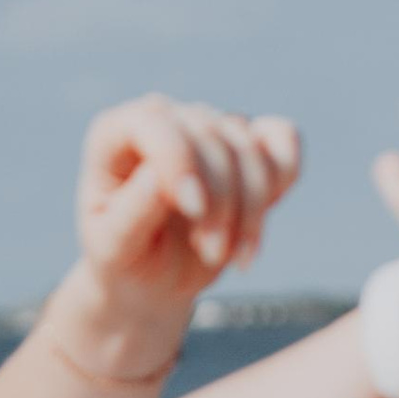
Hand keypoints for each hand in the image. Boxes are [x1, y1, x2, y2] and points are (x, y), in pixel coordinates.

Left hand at [59, 96, 303, 380]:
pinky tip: (257, 224)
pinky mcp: (248, 141)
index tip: (195, 210)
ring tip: (230, 256)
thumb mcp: (114, 250)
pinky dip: (281, 183)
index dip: (181, 160)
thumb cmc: (125, 261)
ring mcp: (209, 125)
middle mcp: (165, 119)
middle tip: (210, 254)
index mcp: (115, 134)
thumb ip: (131, 213)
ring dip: (251, 209)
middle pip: (212, 135)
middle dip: (220, 202)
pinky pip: (283, 141)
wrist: (155, 278)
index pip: (155, 122)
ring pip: (250, 146)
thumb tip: (157, 176)